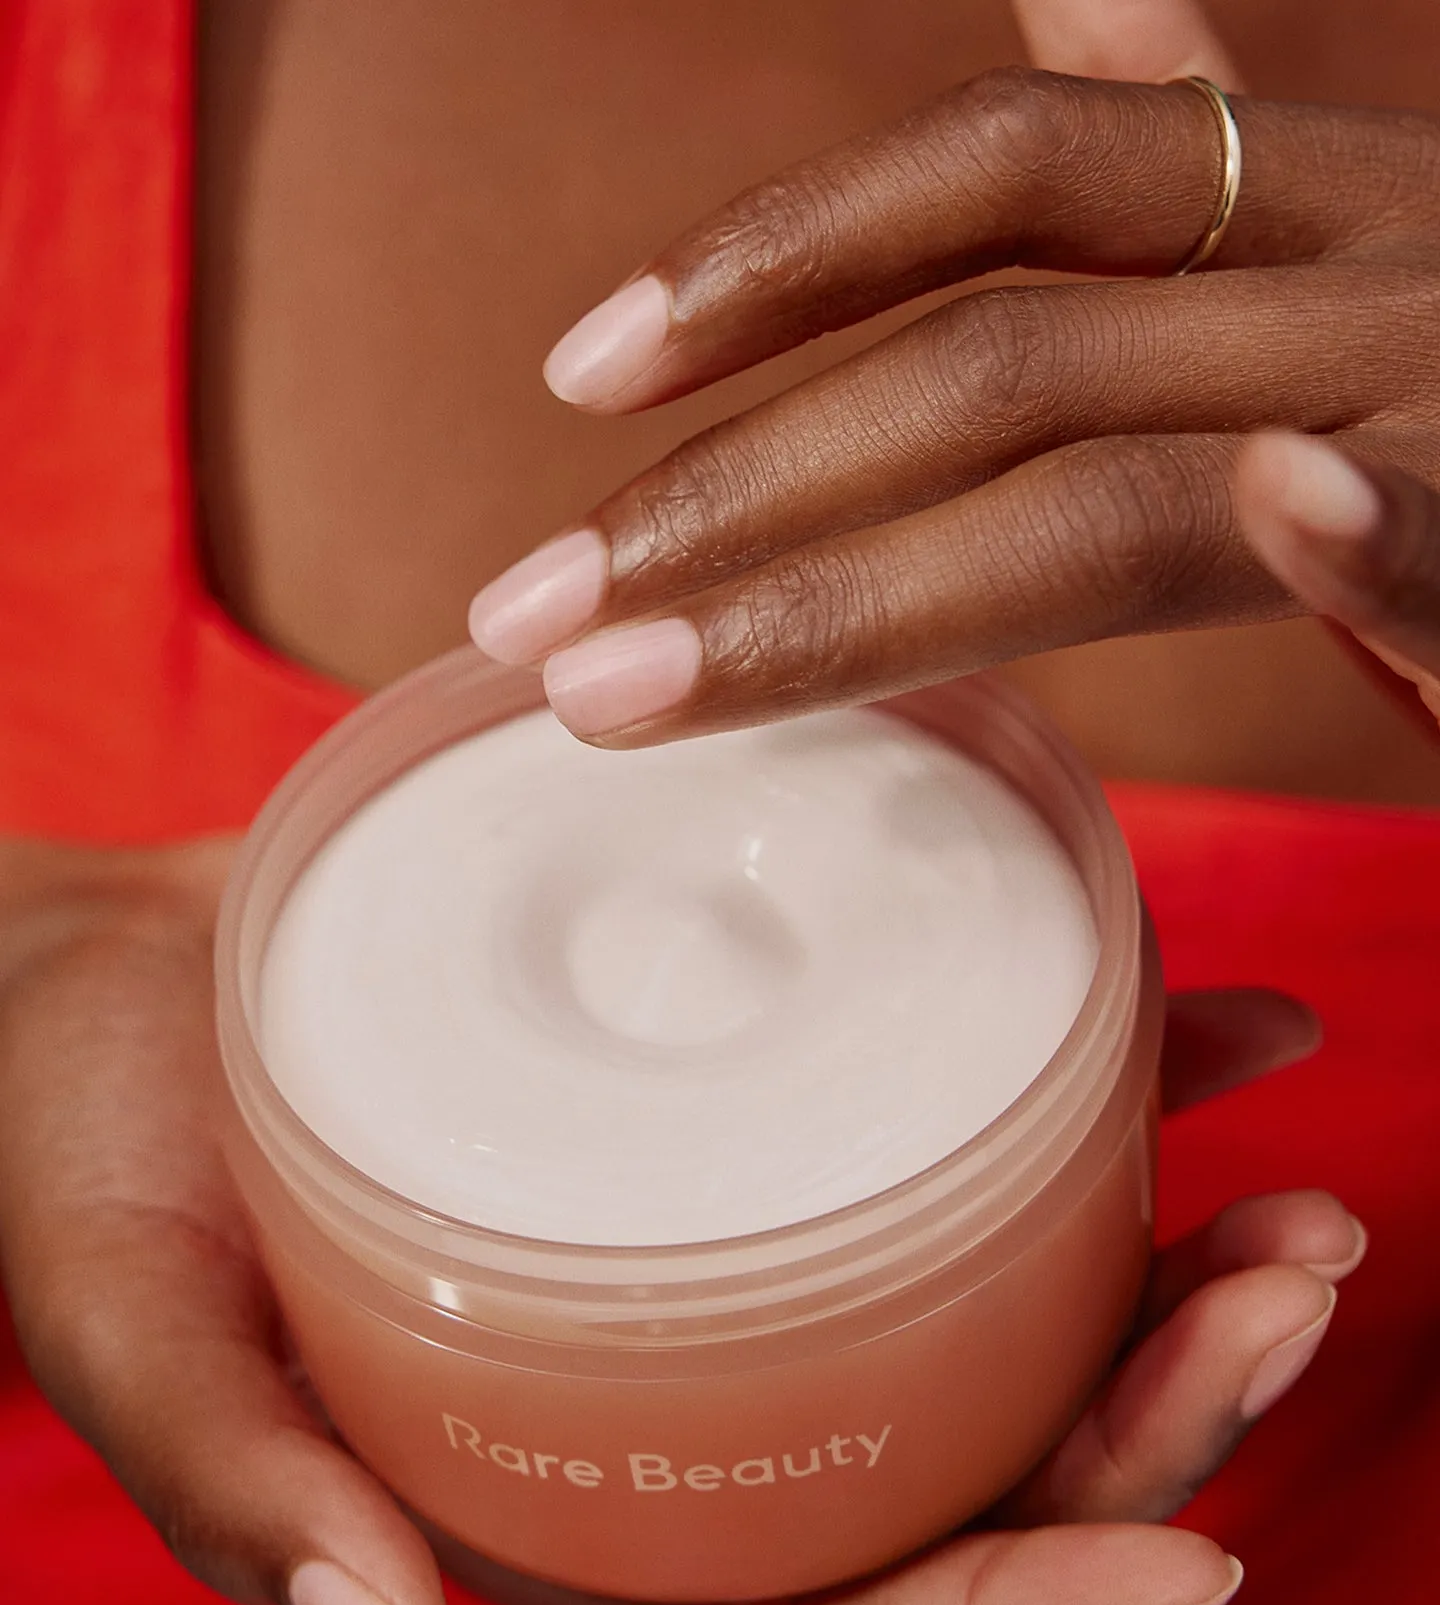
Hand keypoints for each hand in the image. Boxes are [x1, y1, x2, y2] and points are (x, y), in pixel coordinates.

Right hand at [0, 854, 1360, 1604]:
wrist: (90, 999)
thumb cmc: (90, 1179)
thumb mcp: (143, 1345)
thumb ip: (253, 1500)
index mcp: (583, 1509)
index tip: (1195, 1567)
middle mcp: (697, 1398)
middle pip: (979, 1459)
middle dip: (1161, 1413)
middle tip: (1298, 1280)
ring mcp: (736, 1254)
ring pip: (1005, 1298)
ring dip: (1174, 1258)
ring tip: (1304, 1171)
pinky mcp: (742, 1110)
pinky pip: (950, 1112)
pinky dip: (1096, 1075)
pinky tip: (1203, 1008)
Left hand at [466, 35, 1439, 746]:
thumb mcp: (1350, 267)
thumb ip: (1205, 158)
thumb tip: (1087, 9)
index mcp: (1313, 207)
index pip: (1010, 175)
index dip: (783, 256)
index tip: (579, 376)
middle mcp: (1370, 281)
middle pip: (996, 351)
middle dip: (735, 491)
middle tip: (527, 618)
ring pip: (1111, 476)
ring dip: (852, 583)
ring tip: (631, 686)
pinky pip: (1437, 531)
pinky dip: (1365, 529)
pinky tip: (1266, 510)